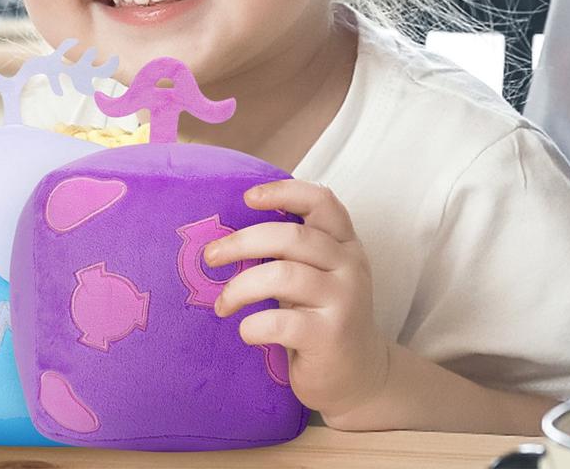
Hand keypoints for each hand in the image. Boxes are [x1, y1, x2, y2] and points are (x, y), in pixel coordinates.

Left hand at [204, 179, 389, 420]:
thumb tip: (229, 231)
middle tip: (210, 256)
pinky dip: (253, 325)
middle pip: (291, 236)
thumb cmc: (322, 315)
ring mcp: (344, 301)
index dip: (284, 191)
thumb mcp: (316, 273)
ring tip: (223, 304)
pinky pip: (280, 322)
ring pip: (282, 276)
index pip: (321, 201)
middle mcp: (350, 266)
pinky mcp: (330, 337)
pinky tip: (247, 331)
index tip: (247, 197)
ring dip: (240, 288)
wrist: (359, 377)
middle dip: (242, 242)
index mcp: (345, 243)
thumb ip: (292, 249)